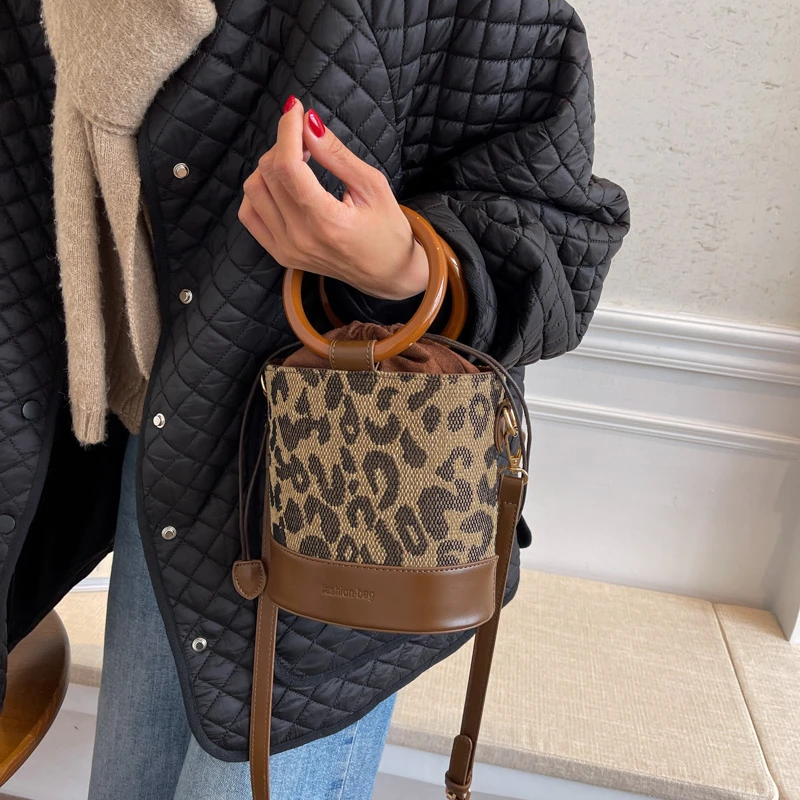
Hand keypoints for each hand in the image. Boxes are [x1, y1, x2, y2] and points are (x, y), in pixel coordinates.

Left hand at [238, 97, 428, 300]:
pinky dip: (259, 192)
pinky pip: (249, 214)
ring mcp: (286, 249)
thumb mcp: (372, 186)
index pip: (289, 166)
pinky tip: (282, 186)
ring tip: (297, 162)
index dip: (288, 130)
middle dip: (284, 145)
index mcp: (326, 222)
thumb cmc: (388, 230)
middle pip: (269, 173)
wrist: (387, 274)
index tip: (296, 110)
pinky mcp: (279, 254)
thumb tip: (308, 122)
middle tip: (307, 139)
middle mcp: (300, 238)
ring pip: (254, 190)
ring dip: (270, 166)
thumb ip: (337, 155)